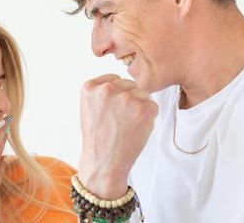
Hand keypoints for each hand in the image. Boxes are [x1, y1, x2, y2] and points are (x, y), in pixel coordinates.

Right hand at [78, 74, 157, 198]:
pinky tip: (136, 130)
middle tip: (120, 121)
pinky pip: (153, 106)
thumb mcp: (90, 108)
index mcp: (90, 87)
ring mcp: (126, 98)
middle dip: (129, 99)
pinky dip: (149, 118)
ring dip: (139, 108)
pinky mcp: (143, 109)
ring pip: (143, 94)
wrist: (104, 164)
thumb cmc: (98, 138)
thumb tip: (124, 83)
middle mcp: (107, 89)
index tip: (112, 111)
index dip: (117, 95)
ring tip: (127, 126)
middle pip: (130, 84)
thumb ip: (102, 92)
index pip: (114, 79)